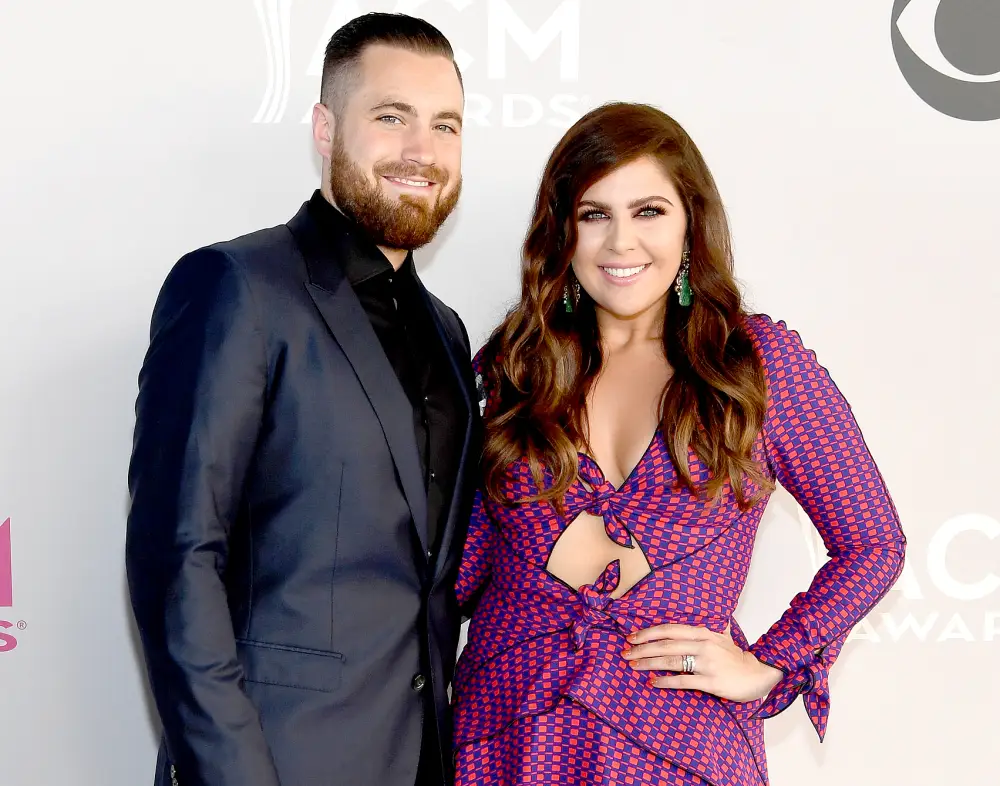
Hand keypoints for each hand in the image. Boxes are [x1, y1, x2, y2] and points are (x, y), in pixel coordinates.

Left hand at [621, 623, 782, 702]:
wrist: (760, 673)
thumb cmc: (737, 657)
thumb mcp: (721, 636)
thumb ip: (705, 629)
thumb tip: (693, 620)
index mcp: (703, 633)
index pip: (669, 629)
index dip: (648, 633)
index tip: (631, 637)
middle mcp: (703, 645)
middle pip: (666, 645)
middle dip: (643, 648)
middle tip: (625, 652)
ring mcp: (707, 663)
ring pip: (672, 661)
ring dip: (649, 663)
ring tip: (633, 665)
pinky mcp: (711, 681)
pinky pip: (684, 681)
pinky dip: (666, 681)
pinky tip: (653, 682)